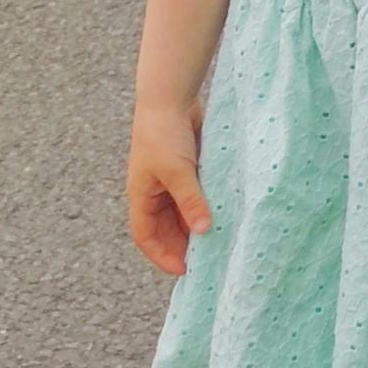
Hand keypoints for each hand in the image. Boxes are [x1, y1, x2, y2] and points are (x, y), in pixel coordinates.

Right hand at [127, 98, 210, 275]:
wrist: (171, 96)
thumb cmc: (164, 133)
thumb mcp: (177, 171)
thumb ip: (190, 201)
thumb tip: (204, 232)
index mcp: (142, 196)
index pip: (146, 237)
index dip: (162, 256)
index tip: (185, 270)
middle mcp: (155, 191)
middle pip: (167, 228)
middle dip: (183, 244)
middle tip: (209, 258)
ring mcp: (172, 180)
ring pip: (183, 212)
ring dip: (197, 224)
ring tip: (219, 239)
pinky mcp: (189, 168)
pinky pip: (196, 194)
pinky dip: (207, 205)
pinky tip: (224, 212)